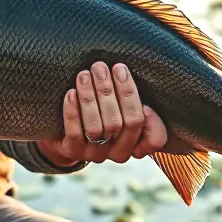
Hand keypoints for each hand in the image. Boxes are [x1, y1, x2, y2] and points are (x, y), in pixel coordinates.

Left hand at [37, 61, 167, 165]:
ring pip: (97, 128)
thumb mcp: (124, 106)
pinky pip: (74, 134)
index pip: (154, 138)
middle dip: (113, 91)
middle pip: (122, 124)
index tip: (146, 98)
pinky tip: (71, 92)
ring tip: (85, 74)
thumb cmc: (104, 110)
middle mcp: (119, 153)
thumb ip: (136, 99)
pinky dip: (73, 111)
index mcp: (138, 142)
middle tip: (102, 67)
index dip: (153, 121)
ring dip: (90, 98)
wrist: (67, 132)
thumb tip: (135, 86)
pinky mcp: (73, 152)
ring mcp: (96, 154)